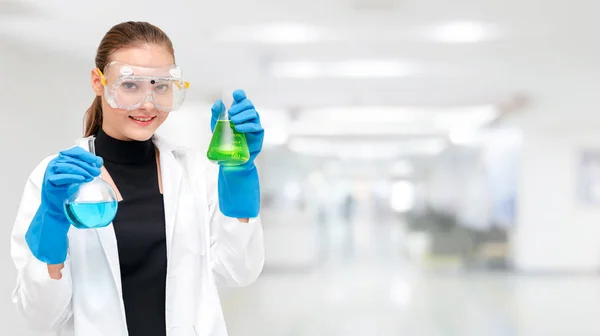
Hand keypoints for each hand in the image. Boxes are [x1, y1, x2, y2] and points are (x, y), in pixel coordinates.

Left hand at [25, 146, 102, 264]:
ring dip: (82, 160)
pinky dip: (80, 155)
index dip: (67, 176)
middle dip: (78, 166)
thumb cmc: (52, 228)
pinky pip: (69, 156)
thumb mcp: (53, 243)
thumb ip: (54, 261)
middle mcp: (50, 183)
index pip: (54, 180)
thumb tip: (56, 277)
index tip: (82, 178)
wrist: (47, 220)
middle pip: (61, 166)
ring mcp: (56, 174)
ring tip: (97, 167)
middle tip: (94, 173)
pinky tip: (94, 160)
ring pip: (66, 159)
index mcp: (50, 197)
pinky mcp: (63, 169)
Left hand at [210, 90, 262, 218]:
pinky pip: (256, 127)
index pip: (243, 100)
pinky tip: (238, 128)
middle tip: (230, 115)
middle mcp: (248, 117)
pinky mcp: (258, 135)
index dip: (241, 95)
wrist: (230, 160)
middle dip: (240, 107)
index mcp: (239, 113)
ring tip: (233, 122)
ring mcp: (254, 125)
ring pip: (254, 114)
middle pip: (249, 104)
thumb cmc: (225, 142)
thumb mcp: (217, 127)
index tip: (236, 95)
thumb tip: (219, 102)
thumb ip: (216, 114)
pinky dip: (247, 126)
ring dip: (243, 115)